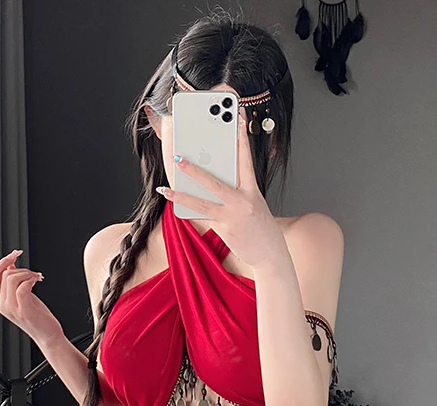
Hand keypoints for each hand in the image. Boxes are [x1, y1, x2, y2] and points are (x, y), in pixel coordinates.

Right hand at [0, 250, 64, 347]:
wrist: (48, 335)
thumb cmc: (38, 318)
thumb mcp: (22, 296)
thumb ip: (13, 283)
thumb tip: (10, 265)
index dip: (3, 262)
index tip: (15, 254)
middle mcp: (2, 305)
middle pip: (4, 275)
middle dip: (21, 268)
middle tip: (33, 274)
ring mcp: (12, 309)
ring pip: (12, 278)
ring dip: (27, 273)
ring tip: (36, 278)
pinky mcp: (24, 311)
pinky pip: (22, 288)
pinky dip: (30, 280)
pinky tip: (36, 281)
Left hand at [160, 116, 288, 269]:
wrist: (271, 254)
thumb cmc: (261, 228)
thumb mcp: (254, 205)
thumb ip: (237, 192)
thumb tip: (212, 185)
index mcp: (253, 190)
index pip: (246, 160)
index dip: (241, 138)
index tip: (237, 119)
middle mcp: (243, 201)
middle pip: (215, 181)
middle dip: (195, 169)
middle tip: (179, 157)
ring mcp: (233, 216)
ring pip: (202, 202)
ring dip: (181, 193)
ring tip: (165, 188)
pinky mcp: (225, 229)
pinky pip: (202, 217)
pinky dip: (188, 211)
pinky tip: (174, 206)